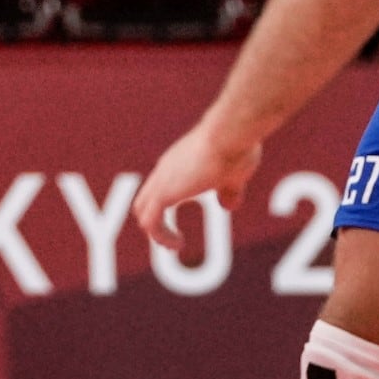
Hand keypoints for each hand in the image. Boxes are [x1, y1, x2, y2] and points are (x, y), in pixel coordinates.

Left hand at [131, 114, 257, 257]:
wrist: (230, 133)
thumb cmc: (236, 146)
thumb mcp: (234, 173)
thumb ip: (229, 190)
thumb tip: (228, 206)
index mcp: (179, 161)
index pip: (159, 185)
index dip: (165, 206)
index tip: (181, 218)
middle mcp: (166, 169)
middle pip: (144, 198)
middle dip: (156, 222)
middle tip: (174, 239)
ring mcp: (162, 179)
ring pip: (142, 210)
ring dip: (156, 232)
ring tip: (176, 245)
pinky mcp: (165, 192)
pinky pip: (150, 221)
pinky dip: (160, 236)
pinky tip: (179, 244)